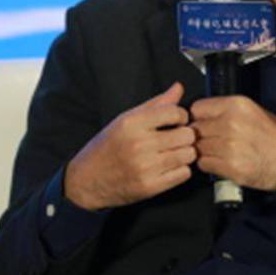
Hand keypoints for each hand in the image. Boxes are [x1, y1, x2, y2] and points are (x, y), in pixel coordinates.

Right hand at [64, 83, 196, 210]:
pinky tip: (169, 167)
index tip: (177, 121)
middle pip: (187, 135)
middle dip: (186, 135)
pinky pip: (184, 174)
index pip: (175, 112)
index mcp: (132, 124)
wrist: (87, 181)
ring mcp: (145, 167)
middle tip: (177, 138)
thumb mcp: (126, 120)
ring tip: (173, 152)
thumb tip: (178, 87)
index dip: (181, 115)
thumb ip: (155, 104)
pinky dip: (181, 170)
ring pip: (189, 155)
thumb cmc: (107, 147)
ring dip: (185, 153)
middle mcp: (139, 144)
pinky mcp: (150, 187)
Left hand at [189, 95, 275, 191]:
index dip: (199, 118)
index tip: (203, 123)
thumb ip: (225, 111)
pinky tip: (220, 162)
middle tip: (212, 140)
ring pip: (198, 147)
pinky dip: (208, 164)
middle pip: (195, 129)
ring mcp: (230, 146)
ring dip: (204, 151)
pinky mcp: (231, 167)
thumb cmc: (274, 137)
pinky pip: (204, 164)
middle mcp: (231, 123)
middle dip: (200, 136)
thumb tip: (201, 116)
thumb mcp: (252, 111)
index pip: (197, 109)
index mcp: (237, 105)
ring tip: (218, 152)